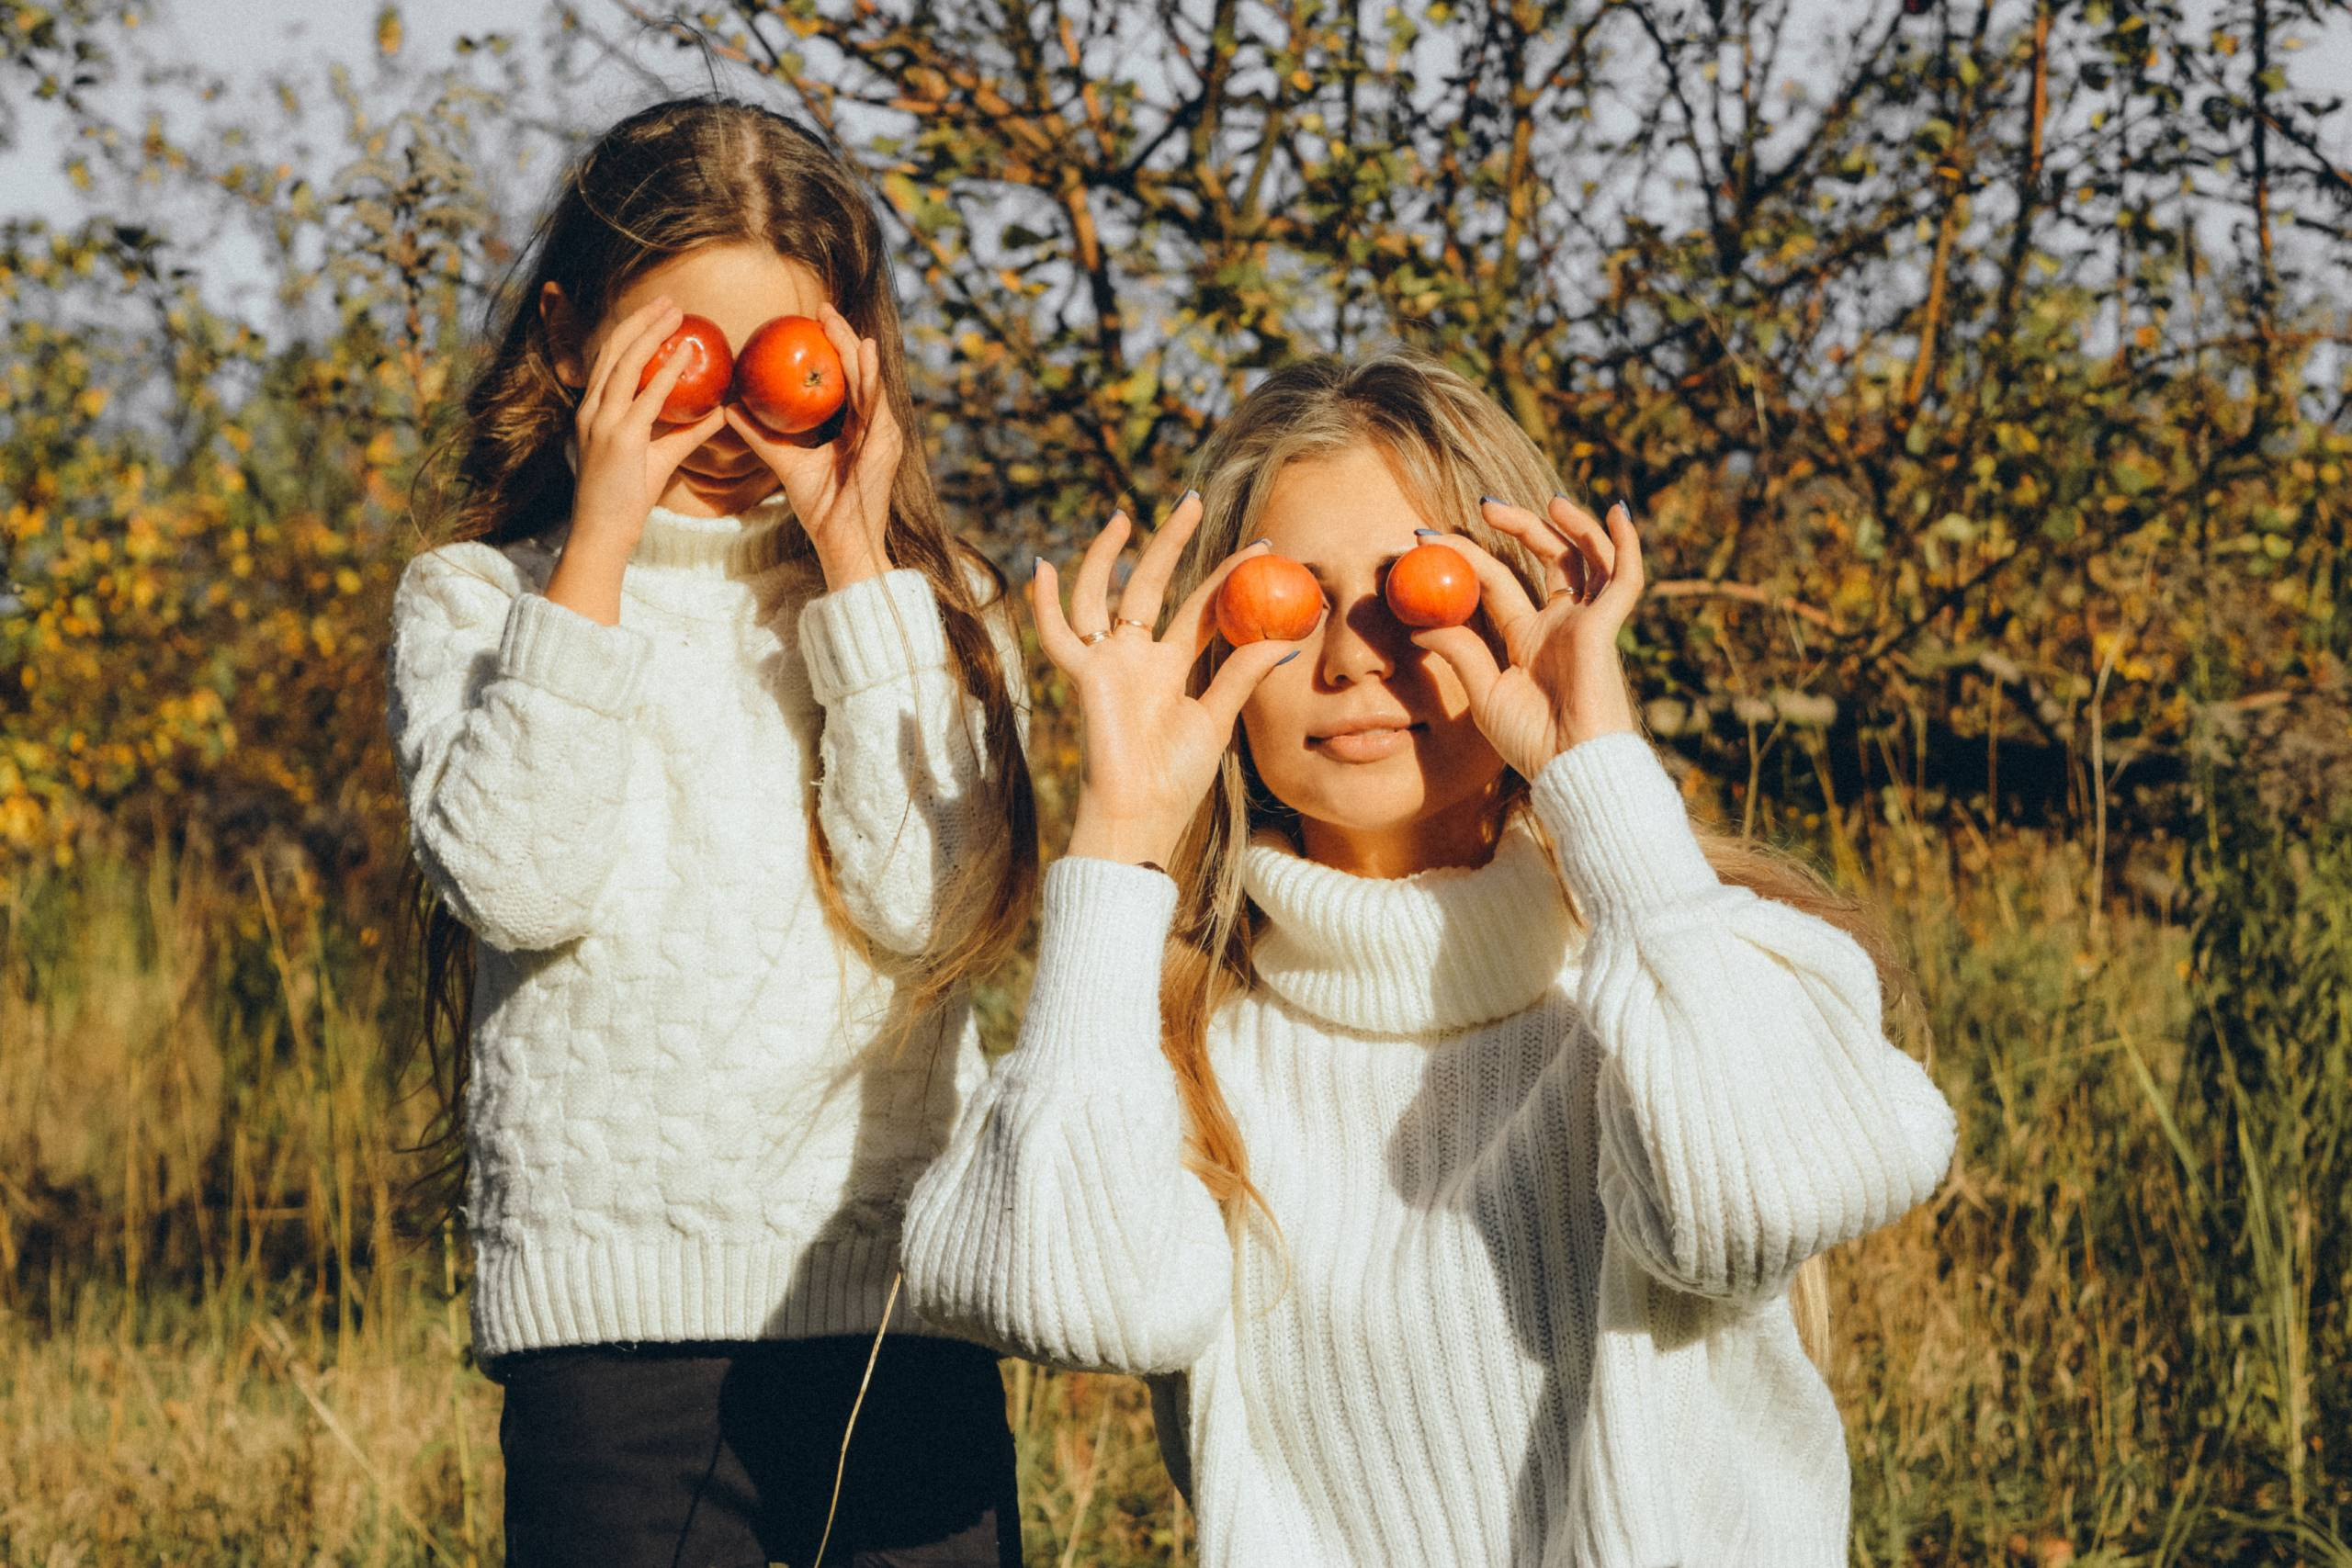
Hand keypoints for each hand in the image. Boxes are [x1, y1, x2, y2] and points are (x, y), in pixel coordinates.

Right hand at [566, 294, 728, 550]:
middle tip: (670, 302)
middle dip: (641, 320)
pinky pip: (647, 398)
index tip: (657, 313)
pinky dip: (666, 373)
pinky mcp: (620, 439)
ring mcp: (602, 422)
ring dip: (651, 334)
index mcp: (593, 410)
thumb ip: (688, 433)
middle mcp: (592, 409)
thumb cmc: (626, 499)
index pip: (609, 358)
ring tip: (677, 313)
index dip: (632, 331)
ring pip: (625, 364)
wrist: (601, 533)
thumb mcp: (660, 458)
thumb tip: (719, 413)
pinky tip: (685, 355)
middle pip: (614, 350)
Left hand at [722, 301, 898, 589]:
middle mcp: (873, 427)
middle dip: (842, 338)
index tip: (808, 323)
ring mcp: (883, 434)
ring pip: (869, 380)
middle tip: (821, 308)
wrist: (841, 541)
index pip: (844, 381)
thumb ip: (761, 435)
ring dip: (855, 348)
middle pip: (858, 373)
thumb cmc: (818, 508)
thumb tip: (728, 408)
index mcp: (856, 430)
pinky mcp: (887, 444)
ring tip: (836, 320)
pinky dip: (870, 374)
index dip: (829, 350)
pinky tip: (863, 351)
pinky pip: (877, 401)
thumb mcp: (785, 463)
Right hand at [1033, 493, 1320, 867]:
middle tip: (1193, 500)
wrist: (1141, 816)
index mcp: (1171, 667)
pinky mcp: (1086, 676)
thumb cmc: (1175, 780)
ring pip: (1104, 595)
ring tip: (1125, 516)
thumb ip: (1242, 676)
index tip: (1262, 545)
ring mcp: (1108, 664)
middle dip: (1171, 542)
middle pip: (1153, 585)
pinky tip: (1043, 566)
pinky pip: (1058, 636)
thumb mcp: (1216, 720)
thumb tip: (1287, 638)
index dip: (1227, 577)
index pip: (1202, 609)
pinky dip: (1045, 604)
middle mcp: (1137, 658)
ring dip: (1109, 556)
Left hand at [1407, 496, 1643, 776]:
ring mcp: (1585, 623)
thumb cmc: (1530, 742)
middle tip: (1485, 504)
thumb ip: (1458, 654)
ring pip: (1585, 559)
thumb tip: (1419, 626)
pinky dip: (1625, 544)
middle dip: (1519, 525)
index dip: (1465, 555)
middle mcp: (1559, 623)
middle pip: (1545, 558)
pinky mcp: (1606, 627)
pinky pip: (1623, 578)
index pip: (1496, 582)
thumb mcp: (1483, 694)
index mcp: (1527, 638)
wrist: (1571, 768)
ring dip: (1571, 525)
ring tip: (1548, 501)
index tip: (1426, 535)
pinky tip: (1618, 511)